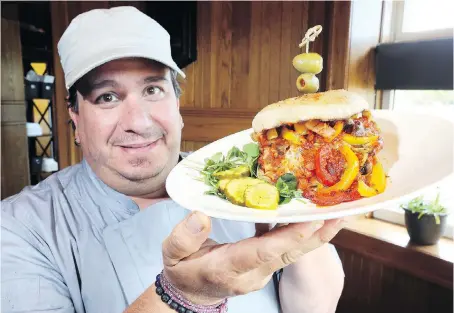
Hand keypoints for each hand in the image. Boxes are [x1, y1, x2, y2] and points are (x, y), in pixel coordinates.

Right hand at [161, 211, 345, 305]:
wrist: (193, 292)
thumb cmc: (183, 269)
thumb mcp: (172, 254)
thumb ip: (183, 237)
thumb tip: (201, 214)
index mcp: (228, 267)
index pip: (261, 253)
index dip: (287, 238)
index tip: (309, 222)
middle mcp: (252, 273)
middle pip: (288, 254)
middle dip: (315, 236)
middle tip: (338, 215)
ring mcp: (262, 272)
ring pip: (294, 254)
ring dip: (316, 235)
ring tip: (338, 214)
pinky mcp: (266, 267)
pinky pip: (288, 251)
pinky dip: (304, 235)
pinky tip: (316, 217)